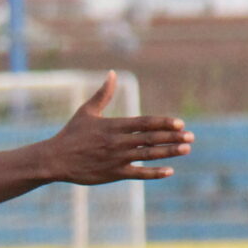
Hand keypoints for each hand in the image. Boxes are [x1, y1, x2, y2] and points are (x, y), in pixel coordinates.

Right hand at [44, 73, 192, 185]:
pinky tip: (169, 170)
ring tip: (186, 149)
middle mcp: (119, 142)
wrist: (56, 159)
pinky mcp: (114, 174)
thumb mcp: (87, 111)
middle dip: (173, 137)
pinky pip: (139, 174)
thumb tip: (112, 73)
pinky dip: (154, 173)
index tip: (180, 123)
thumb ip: (103, 93)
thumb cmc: (71, 134)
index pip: (145, 123)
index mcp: (114, 126)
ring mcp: (117, 158)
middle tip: (191, 137)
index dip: (164, 123)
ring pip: (149, 155)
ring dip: (169, 152)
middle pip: (151, 138)